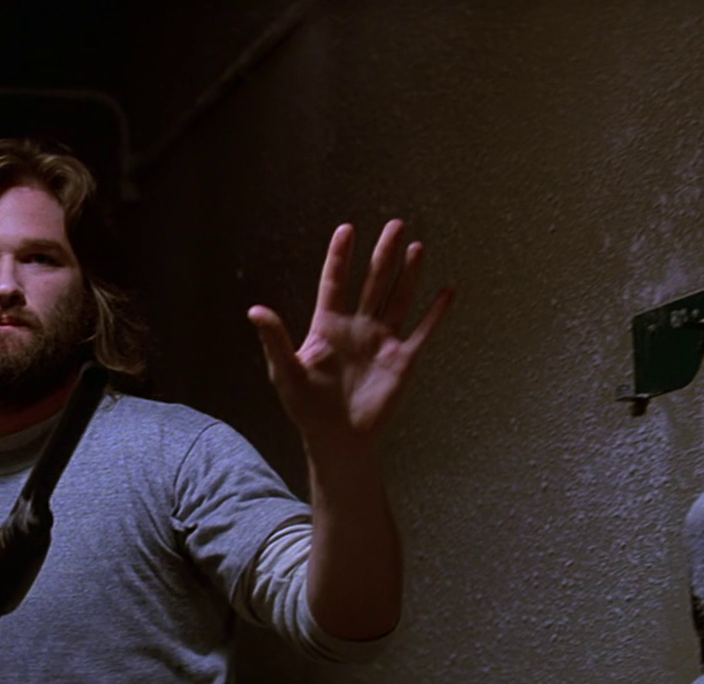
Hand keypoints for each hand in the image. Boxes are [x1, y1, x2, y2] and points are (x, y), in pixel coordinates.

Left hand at [248, 219, 452, 449]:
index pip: (335, 282)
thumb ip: (274, 339)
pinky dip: (436, 313)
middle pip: (373, 282)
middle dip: (384, 254)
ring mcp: (382, 341)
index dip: (340, 257)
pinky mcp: (403, 360)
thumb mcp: (285, 371)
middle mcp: (357, 327)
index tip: (347, 229)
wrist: (337, 439)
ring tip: (417, 247)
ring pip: (398, 299)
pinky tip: (448, 290)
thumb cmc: (306, 407)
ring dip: (409, 274)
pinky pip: (423, 331)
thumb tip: (255, 310)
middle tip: (396, 225)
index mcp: (328, 326)